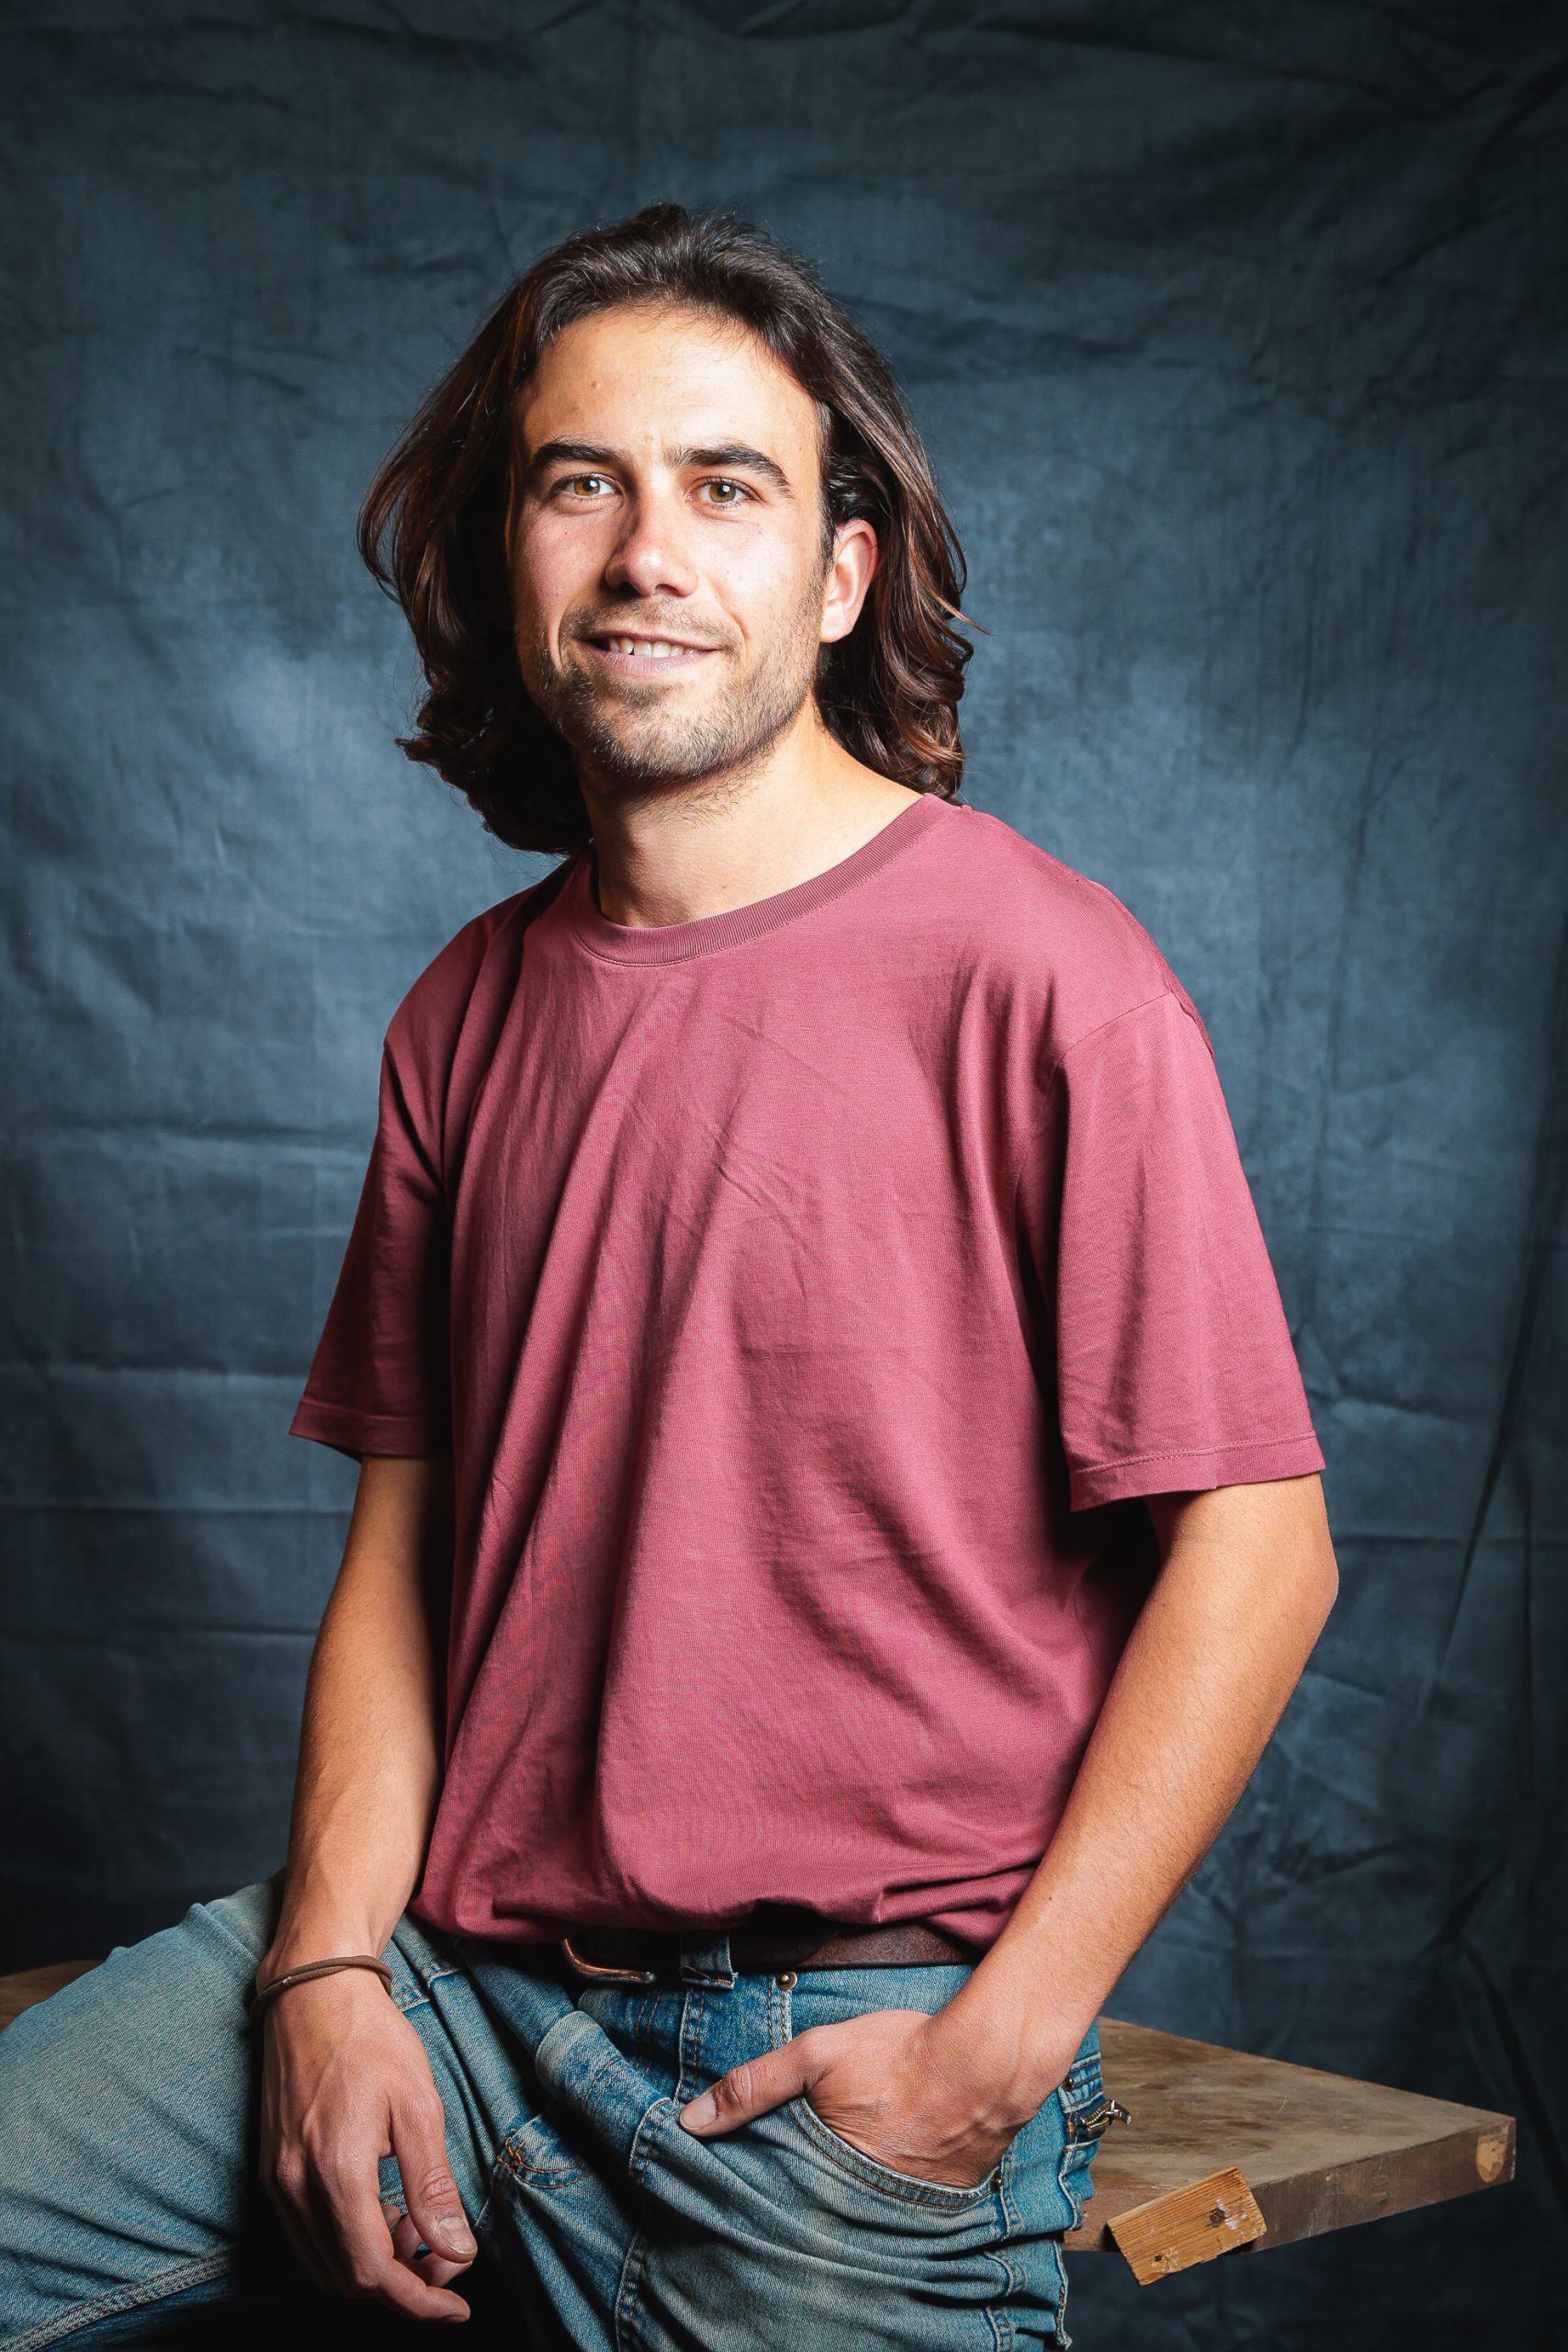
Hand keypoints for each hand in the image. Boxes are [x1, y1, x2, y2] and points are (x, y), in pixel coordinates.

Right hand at [258, 1967, 475, 2321]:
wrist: (314, 1993)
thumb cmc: (371, 2039)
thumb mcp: (417, 2105)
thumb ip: (432, 2186)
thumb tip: (456, 2253)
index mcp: (336, 2172)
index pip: (372, 2272)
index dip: (417, 2300)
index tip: (456, 2304)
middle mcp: (296, 2187)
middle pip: (347, 2277)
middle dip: (402, 2282)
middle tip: (446, 2254)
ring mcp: (278, 2180)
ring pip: (323, 2263)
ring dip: (373, 2264)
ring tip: (416, 2226)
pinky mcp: (272, 2170)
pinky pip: (306, 2236)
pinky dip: (345, 2242)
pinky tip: (380, 2209)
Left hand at [677, 2002, 1047, 2189]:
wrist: (985, 2065)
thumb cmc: (900, 2055)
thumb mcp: (817, 2055)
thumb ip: (754, 2086)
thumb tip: (689, 2122)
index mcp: (822, 2176)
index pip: (771, 2198)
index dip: (755, 2184)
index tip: (739, 2176)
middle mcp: (858, 2207)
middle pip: (809, 2209)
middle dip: (793, 2195)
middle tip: (786, 2170)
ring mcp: (897, 2211)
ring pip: (849, 2211)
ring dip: (835, 2195)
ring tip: (829, 2170)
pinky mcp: (930, 2207)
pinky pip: (889, 2208)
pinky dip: (877, 2192)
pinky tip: (874, 2167)